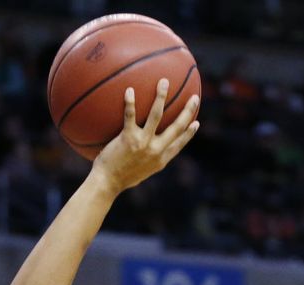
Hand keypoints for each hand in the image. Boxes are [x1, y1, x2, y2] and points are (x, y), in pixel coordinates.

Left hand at [92, 80, 198, 194]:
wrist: (107, 184)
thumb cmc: (120, 179)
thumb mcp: (139, 173)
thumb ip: (147, 161)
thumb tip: (146, 153)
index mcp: (160, 160)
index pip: (179, 144)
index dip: (189, 134)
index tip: (196, 123)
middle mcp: (155, 151)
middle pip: (176, 127)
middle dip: (187, 112)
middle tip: (195, 97)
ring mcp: (143, 144)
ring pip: (156, 116)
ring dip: (161, 97)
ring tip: (164, 82)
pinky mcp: (128, 139)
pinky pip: (130, 116)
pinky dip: (130, 102)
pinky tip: (129, 90)